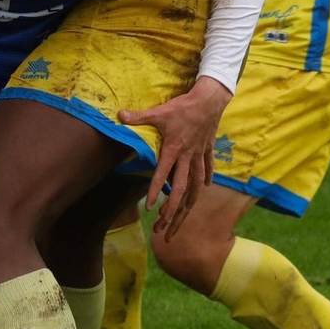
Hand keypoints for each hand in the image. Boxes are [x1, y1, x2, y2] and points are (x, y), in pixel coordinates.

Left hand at [118, 78, 231, 234]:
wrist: (210, 100)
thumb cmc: (183, 106)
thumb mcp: (159, 111)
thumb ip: (139, 116)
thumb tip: (119, 115)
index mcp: (174, 149)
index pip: (163, 175)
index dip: (154, 191)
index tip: (149, 209)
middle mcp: (187, 157)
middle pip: (181, 189)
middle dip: (173, 211)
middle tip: (163, 229)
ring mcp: (199, 155)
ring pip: (196, 186)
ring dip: (188, 204)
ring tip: (182, 219)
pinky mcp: (207, 150)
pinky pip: (207, 169)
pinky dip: (205, 179)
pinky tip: (203, 189)